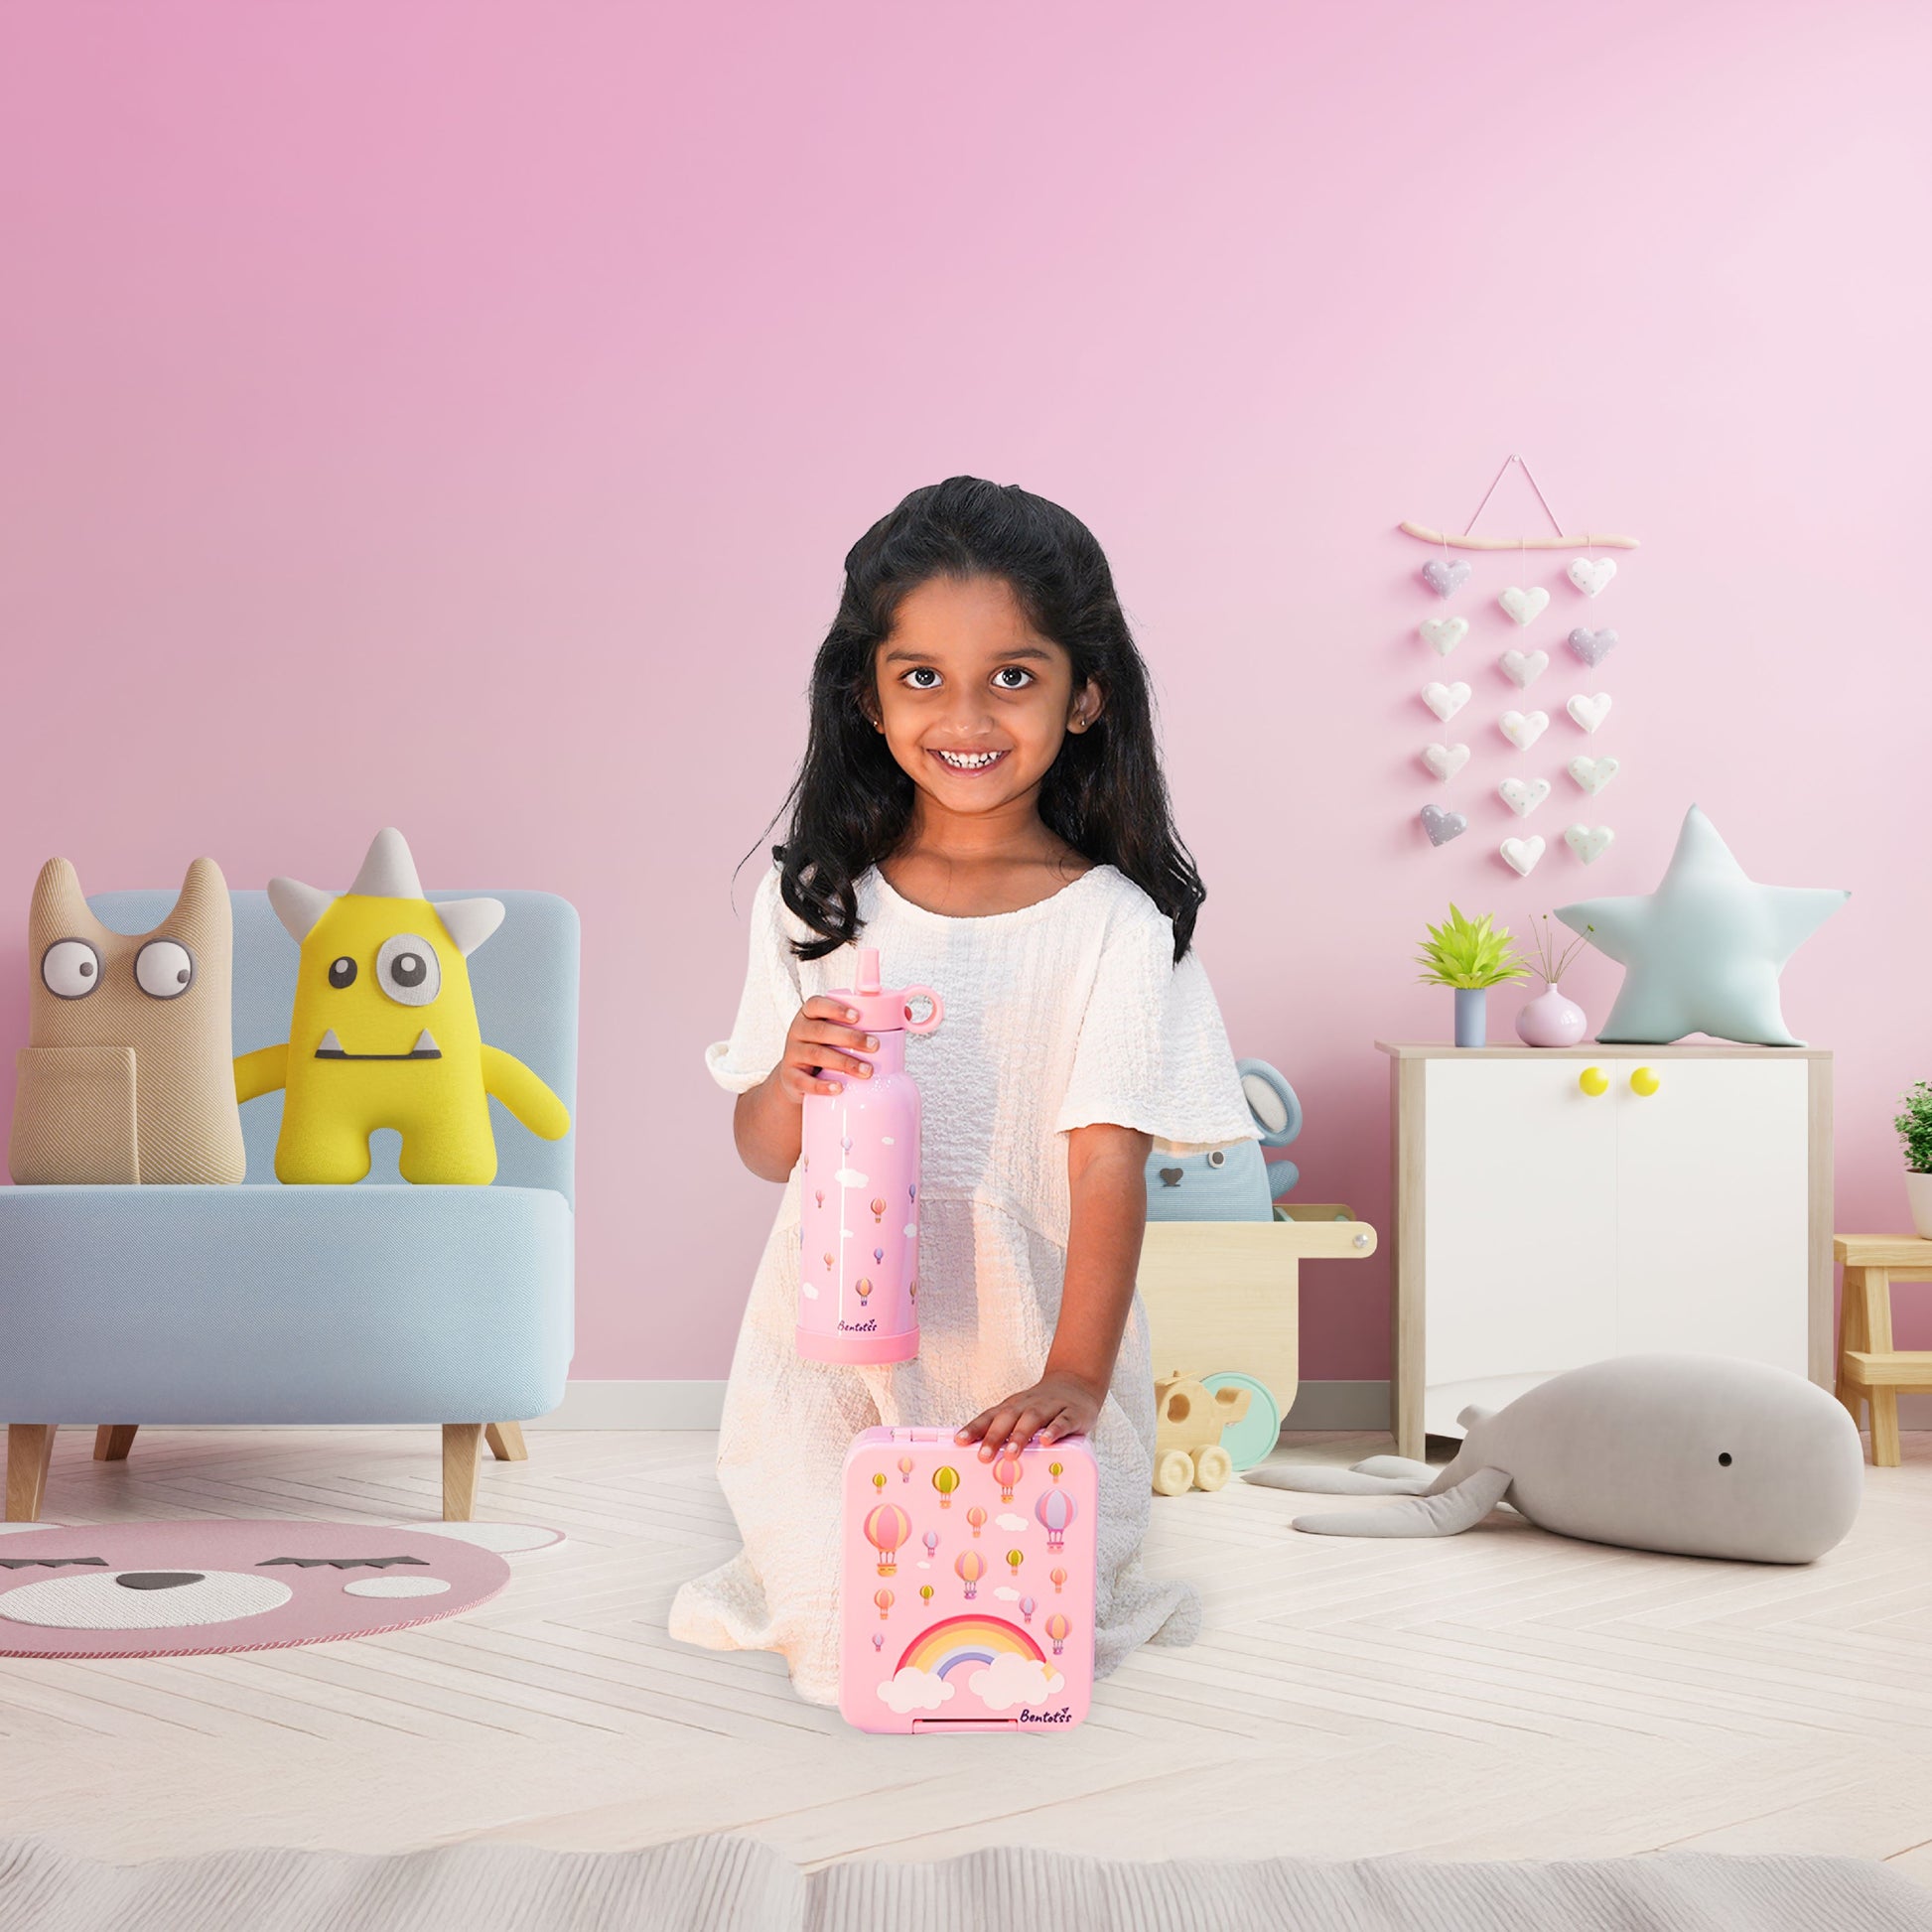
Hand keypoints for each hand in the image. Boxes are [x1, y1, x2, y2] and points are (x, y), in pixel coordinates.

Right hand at [773, 996, 877, 1103]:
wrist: (797, 1077)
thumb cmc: (825, 1048)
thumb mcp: (836, 1033)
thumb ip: (864, 1023)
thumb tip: (904, 1014)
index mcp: (809, 1015)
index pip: (816, 1004)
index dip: (836, 1009)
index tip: (857, 1016)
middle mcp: (797, 1031)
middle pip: (820, 1031)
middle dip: (850, 1038)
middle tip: (874, 1046)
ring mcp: (792, 1054)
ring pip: (816, 1055)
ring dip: (844, 1062)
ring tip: (866, 1071)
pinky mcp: (790, 1077)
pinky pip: (804, 1081)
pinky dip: (822, 1086)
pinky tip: (839, 1088)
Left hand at [955, 1371, 1103, 1461]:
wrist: (1077, 1382)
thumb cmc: (1043, 1406)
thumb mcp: (1022, 1414)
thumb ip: (1006, 1433)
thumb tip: (983, 1459)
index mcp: (1013, 1407)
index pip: (990, 1416)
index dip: (974, 1428)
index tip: (960, 1441)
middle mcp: (1029, 1405)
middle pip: (1008, 1417)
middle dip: (994, 1436)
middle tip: (983, 1456)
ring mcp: (1051, 1407)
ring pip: (1033, 1418)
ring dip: (1020, 1435)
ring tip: (1010, 1454)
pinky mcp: (1072, 1413)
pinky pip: (1062, 1421)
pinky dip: (1054, 1431)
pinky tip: (1046, 1442)